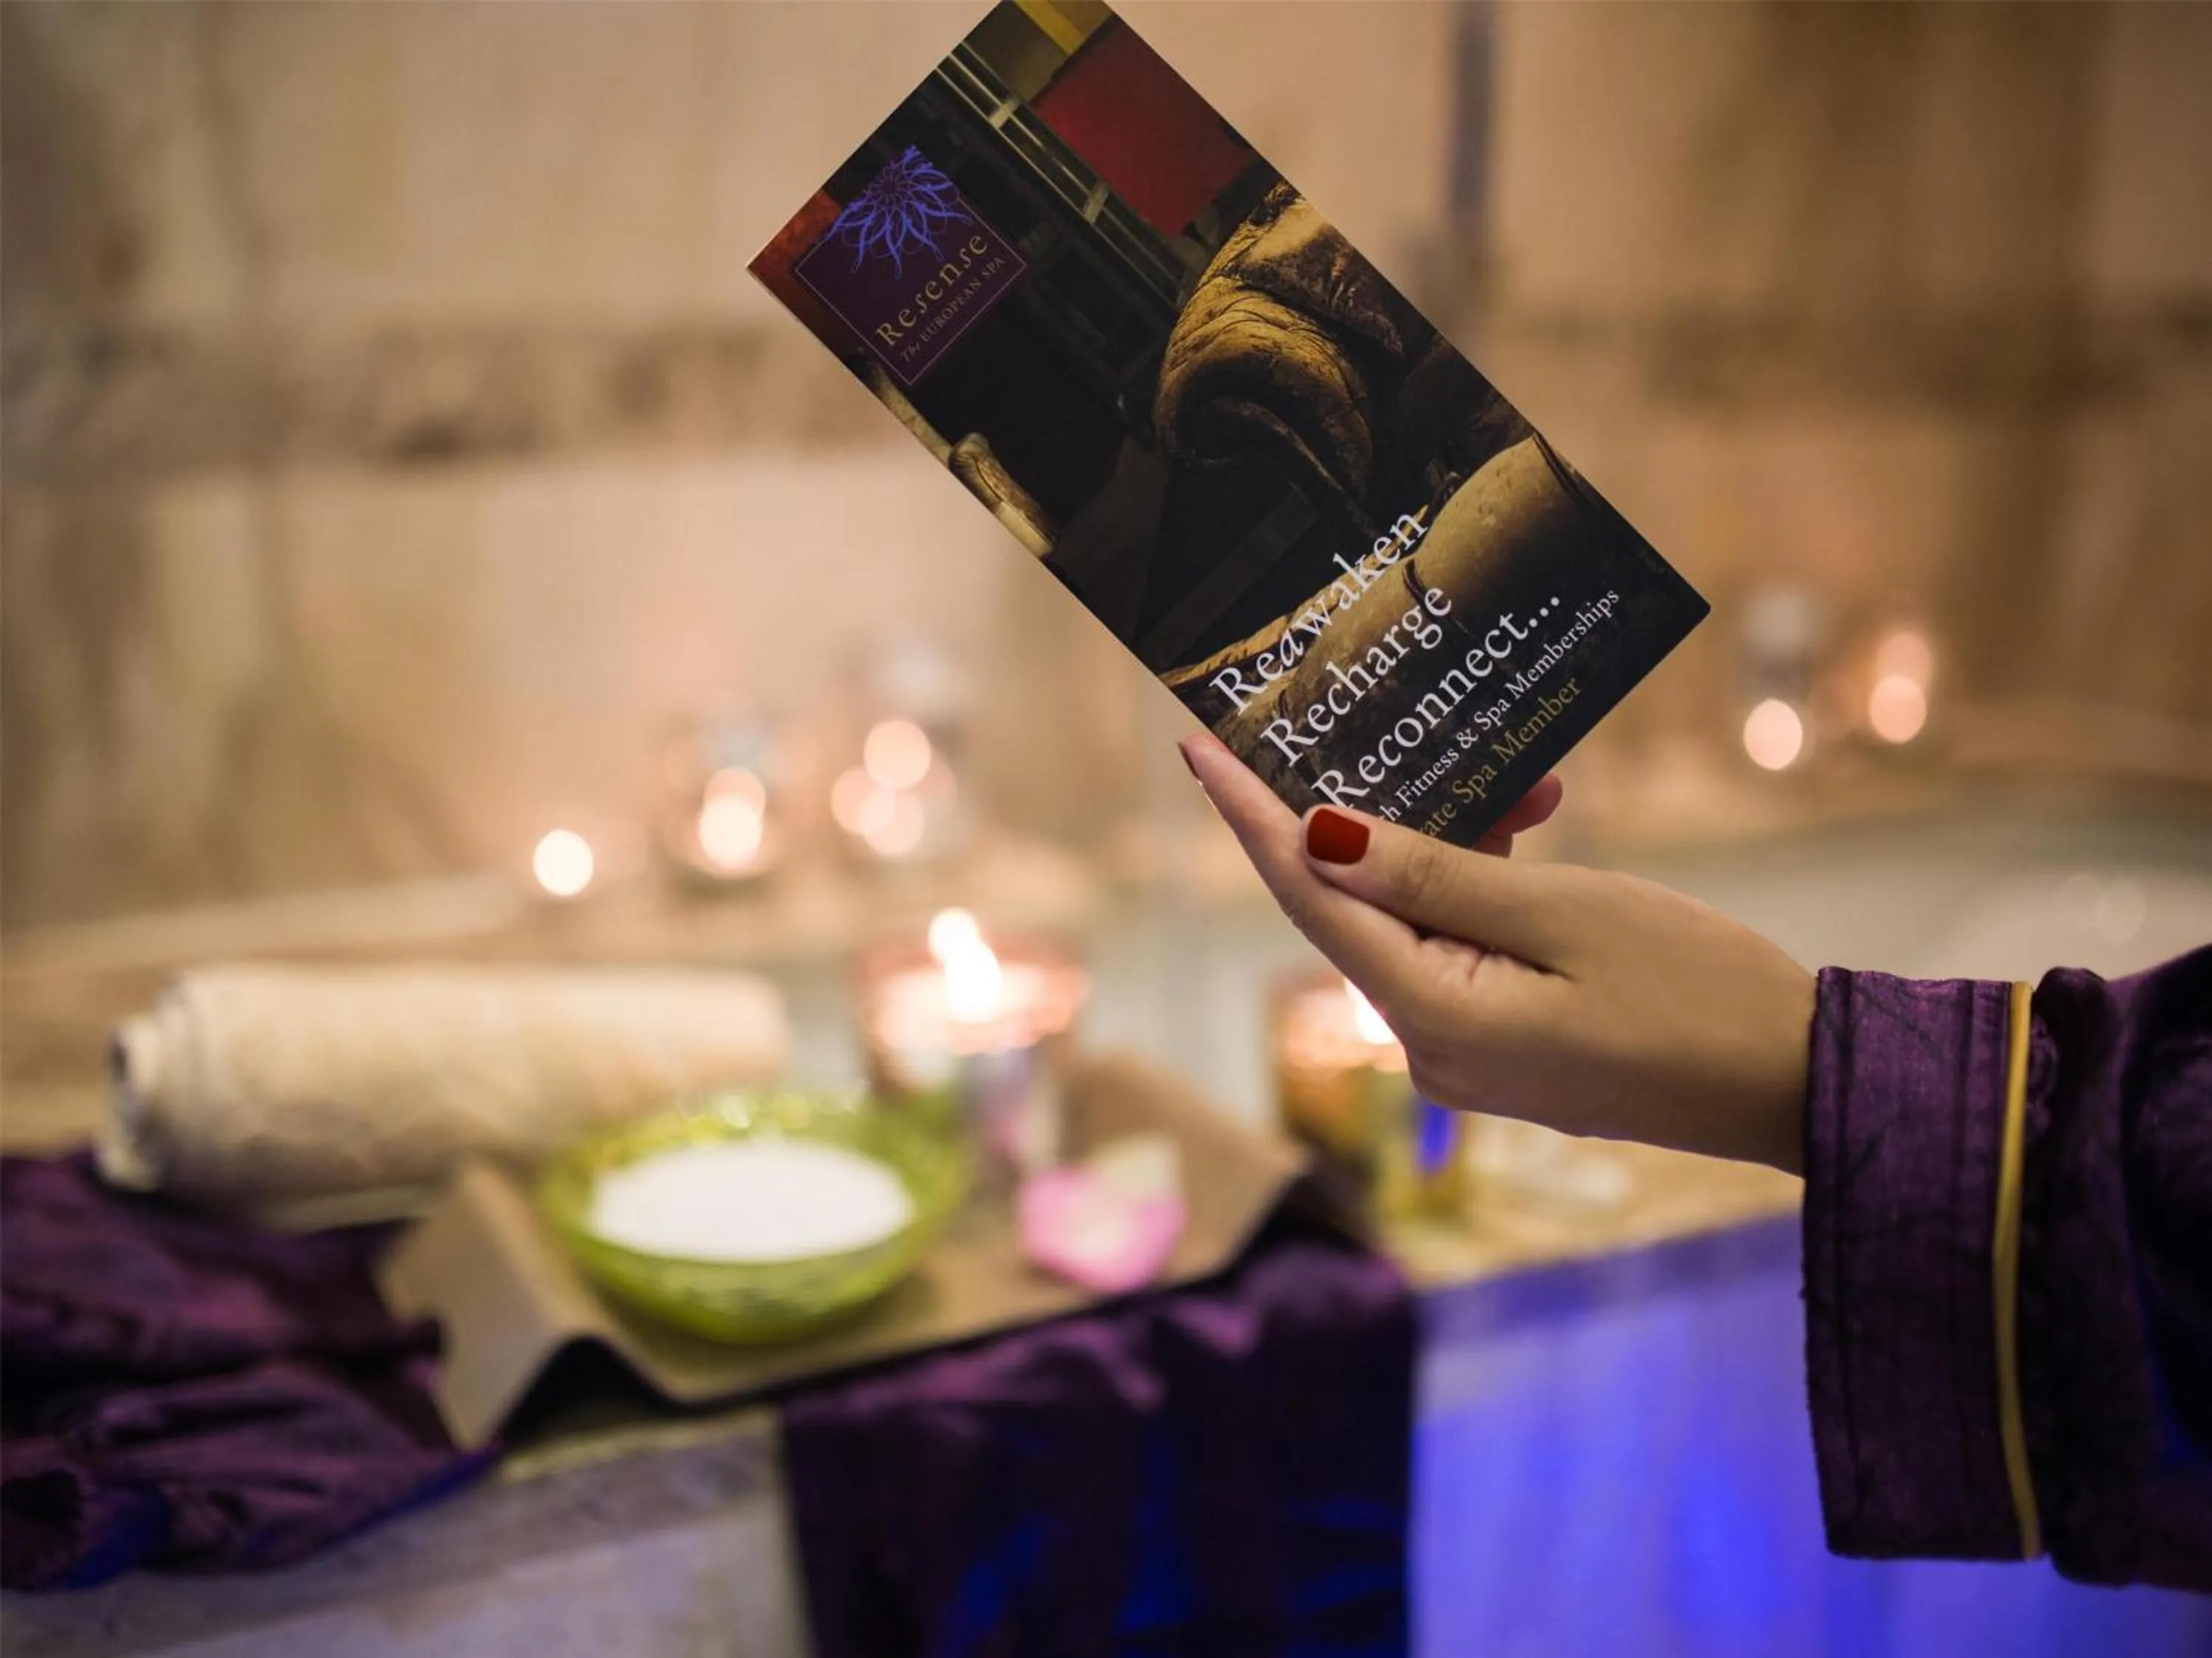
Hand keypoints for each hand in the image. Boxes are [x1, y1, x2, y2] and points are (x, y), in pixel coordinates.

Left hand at [1182, 734, 1814, 1171]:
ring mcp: (1468, 1054)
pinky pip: (1462, 948)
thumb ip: (1431, 874)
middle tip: (1402, 723)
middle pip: (1359, 905)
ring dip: (1459, 844)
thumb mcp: (1562, 913)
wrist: (1796, 1082)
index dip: (1250, 817)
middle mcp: (1430, 1050)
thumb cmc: (1696, 992)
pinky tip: (1537, 832)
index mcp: (1433, 1020)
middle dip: (1385, 810)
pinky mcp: (1505, 1046)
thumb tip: (1316, 838)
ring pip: (1418, 918)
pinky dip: (1488, 888)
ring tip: (1536, 788)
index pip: (1308, 897)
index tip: (1198, 746)